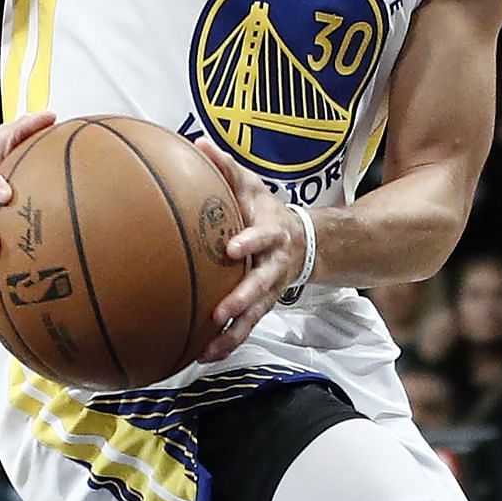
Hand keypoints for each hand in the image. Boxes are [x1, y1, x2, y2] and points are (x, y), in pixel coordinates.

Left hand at [194, 139, 308, 363]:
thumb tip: (198, 143)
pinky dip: (227, 343)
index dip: (251, 242)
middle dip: (243, 298)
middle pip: (262, 284)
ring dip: (234, 331)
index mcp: (272, 233)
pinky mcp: (262, 306)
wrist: (303, 242)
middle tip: (221, 310)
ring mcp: (270, 290)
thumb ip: (227, 168)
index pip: (264, 236)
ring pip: (255, 314)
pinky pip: (246, 328)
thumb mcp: (252, 186)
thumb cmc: (266, 211)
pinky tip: (203, 357)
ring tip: (209, 346)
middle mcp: (274, 265)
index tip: (232, 248)